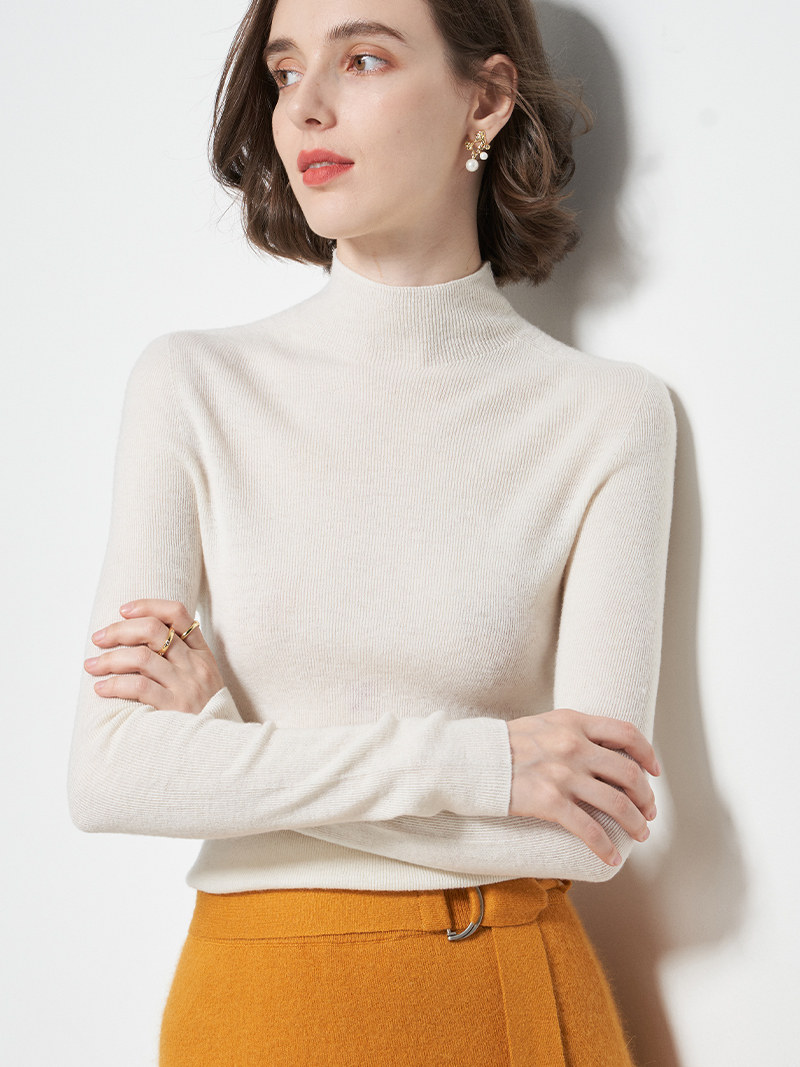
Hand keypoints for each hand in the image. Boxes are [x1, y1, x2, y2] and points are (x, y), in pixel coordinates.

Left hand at [83, 599, 224, 714]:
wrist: (222, 747)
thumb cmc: (205, 712)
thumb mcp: (204, 678)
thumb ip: (182, 658)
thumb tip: (139, 640)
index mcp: (202, 653)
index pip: (177, 614)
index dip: (147, 606)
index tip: (123, 610)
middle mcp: (195, 665)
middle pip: (153, 630)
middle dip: (119, 630)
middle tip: (98, 638)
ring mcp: (186, 685)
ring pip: (141, 657)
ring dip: (109, 659)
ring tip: (92, 665)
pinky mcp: (174, 708)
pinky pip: (138, 687)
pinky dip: (114, 685)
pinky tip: (101, 688)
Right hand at [507, 707, 659, 866]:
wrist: (472, 759)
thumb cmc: (507, 744)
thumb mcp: (545, 724)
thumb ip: (574, 733)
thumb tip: (605, 752)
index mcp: (573, 723)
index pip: (626, 733)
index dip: (647, 754)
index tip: (654, 771)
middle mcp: (573, 746)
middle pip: (629, 772)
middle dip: (646, 796)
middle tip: (649, 812)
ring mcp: (562, 774)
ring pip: (617, 803)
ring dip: (635, 823)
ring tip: (640, 835)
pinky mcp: (549, 802)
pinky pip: (588, 829)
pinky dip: (605, 847)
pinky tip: (610, 858)